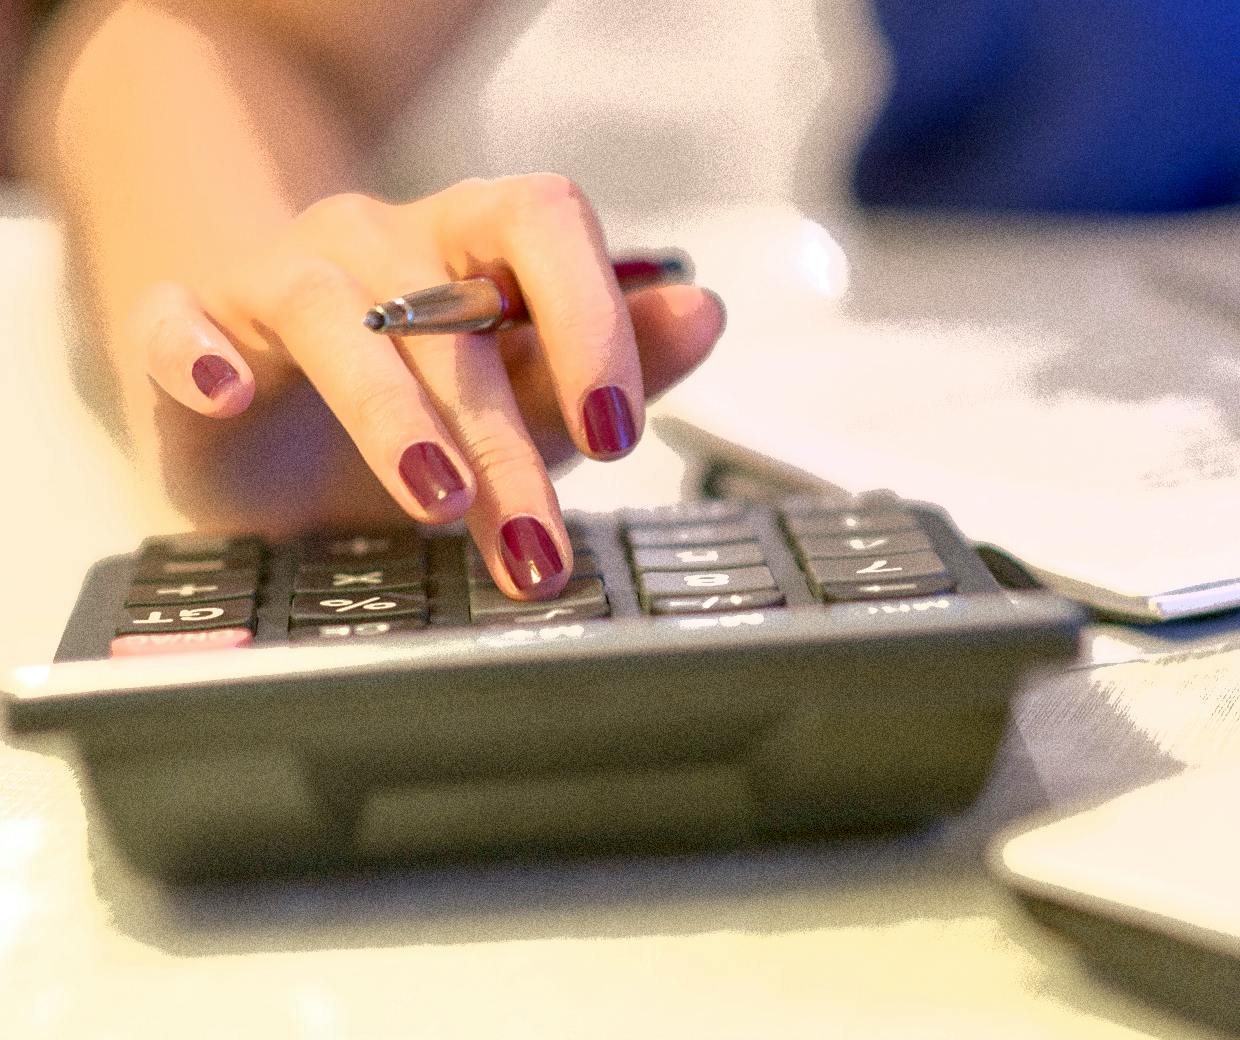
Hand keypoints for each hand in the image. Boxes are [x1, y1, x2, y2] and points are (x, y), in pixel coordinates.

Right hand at [128, 175, 723, 598]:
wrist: (265, 422)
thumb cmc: (409, 413)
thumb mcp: (521, 400)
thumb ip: (607, 364)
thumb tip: (707, 311)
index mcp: (469, 244)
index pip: (544, 221)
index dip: (590, 317)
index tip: (620, 433)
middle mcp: (379, 244)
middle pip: (451, 305)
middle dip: (503, 435)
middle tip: (533, 543)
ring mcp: (278, 278)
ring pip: (337, 315)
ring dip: (393, 413)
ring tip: (436, 501)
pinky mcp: (187, 327)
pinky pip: (179, 322)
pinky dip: (199, 353)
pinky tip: (226, 393)